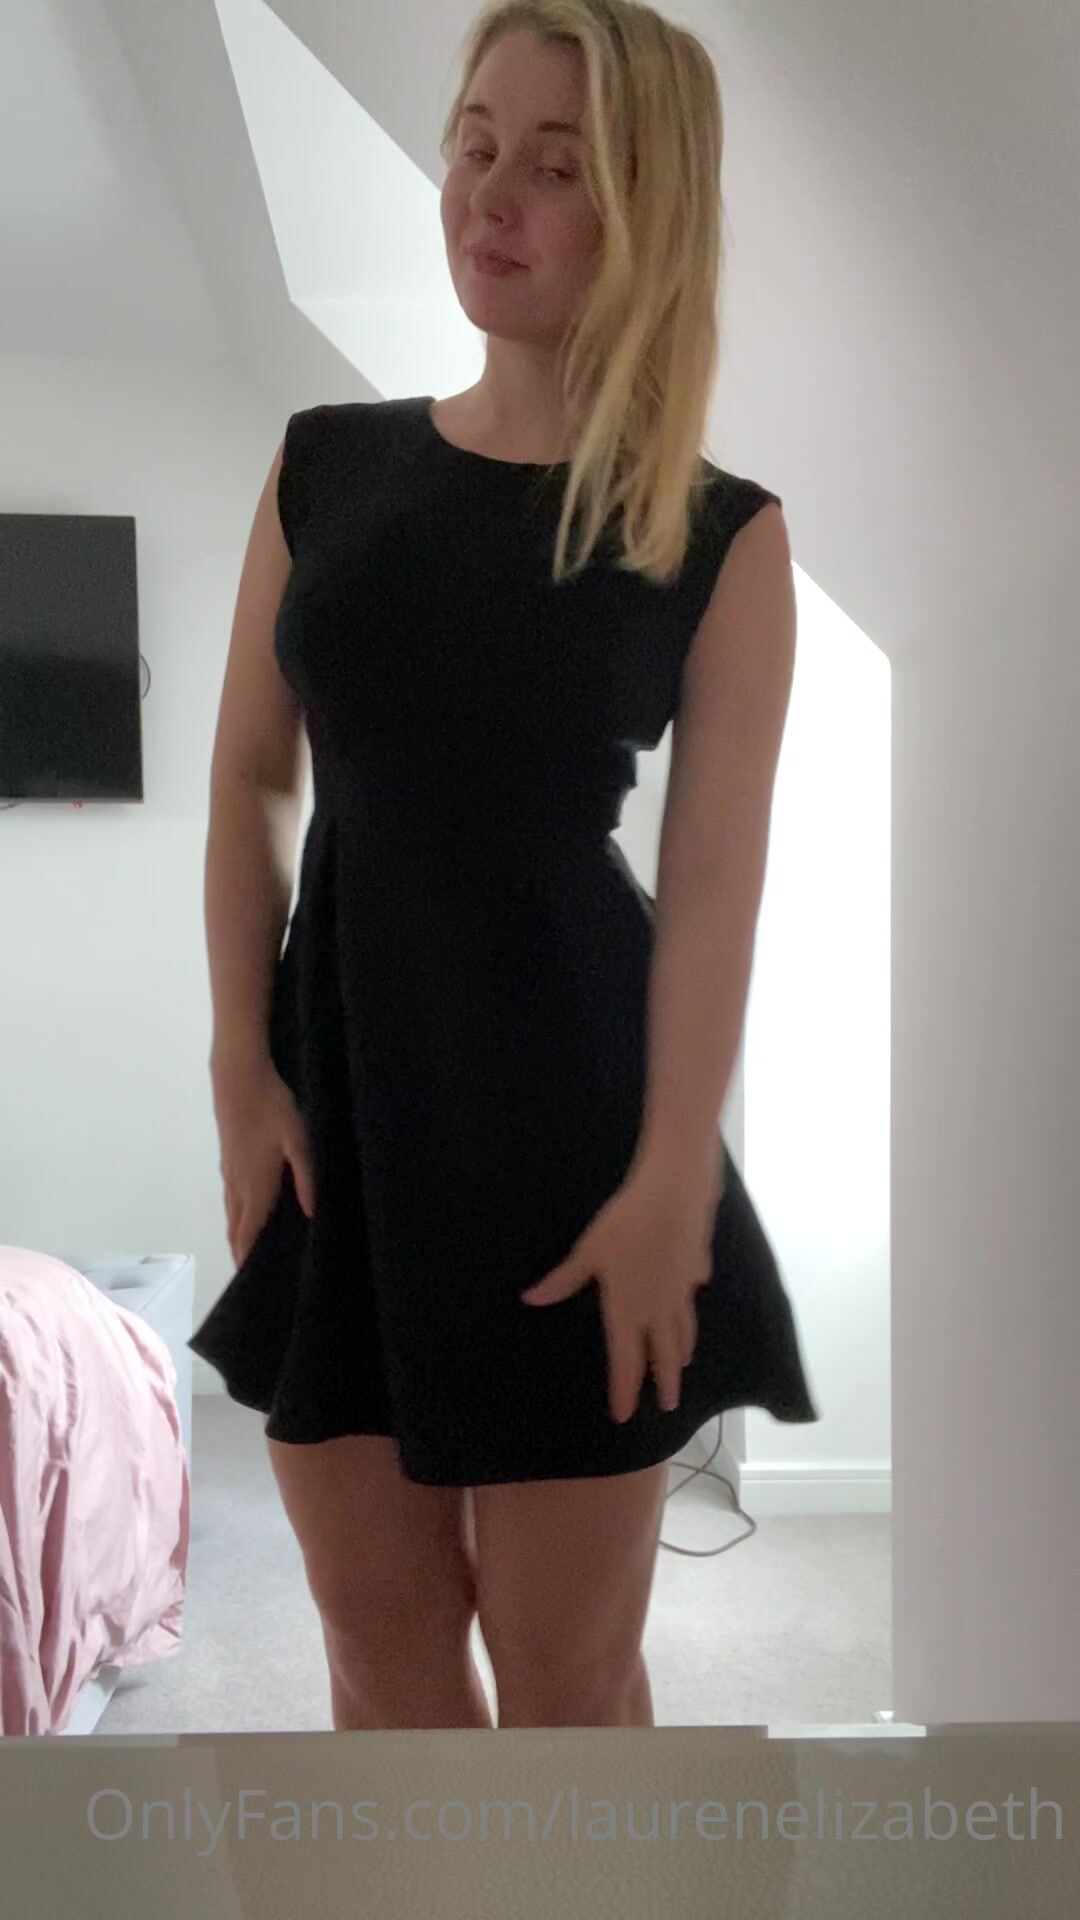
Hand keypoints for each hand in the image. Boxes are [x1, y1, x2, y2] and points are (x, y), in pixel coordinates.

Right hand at [211, 1055, 315, 1266]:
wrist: (237, 1077)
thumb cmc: (271, 1107)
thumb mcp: (297, 1140)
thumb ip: (305, 1177)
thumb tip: (311, 1213)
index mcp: (255, 1185)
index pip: (247, 1231)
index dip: (246, 1257)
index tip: (248, 1280)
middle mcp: (237, 1184)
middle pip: (234, 1228)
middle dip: (240, 1250)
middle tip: (250, 1273)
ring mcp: (228, 1171)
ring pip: (230, 1212)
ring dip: (236, 1233)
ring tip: (247, 1250)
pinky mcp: (227, 1159)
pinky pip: (229, 1196)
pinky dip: (235, 1214)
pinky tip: (245, 1211)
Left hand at [520, 1152, 724, 1422]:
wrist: (674, 1196)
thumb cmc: (624, 1225)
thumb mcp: (587, 1253)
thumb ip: (563, 1280)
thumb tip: (532, 1299)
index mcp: (628, 1311)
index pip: (625, 1361)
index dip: (624, 1389)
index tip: (623, 1415)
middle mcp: (658, 1309)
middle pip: (663, 1355)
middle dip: (664, 1382)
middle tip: (668, 1405)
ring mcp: (682, 1290)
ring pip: (683, 1330)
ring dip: (681, 1352)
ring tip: (682, 1366)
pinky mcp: (697, 1267)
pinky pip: (693, 1293)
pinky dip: (691, 1304)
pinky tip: (694, 1294)